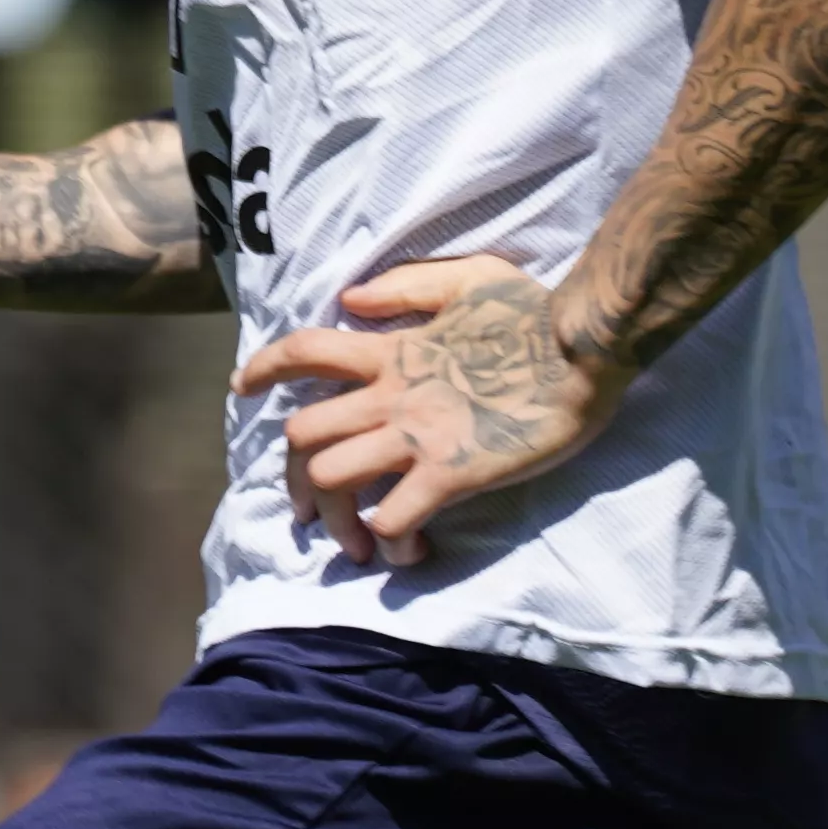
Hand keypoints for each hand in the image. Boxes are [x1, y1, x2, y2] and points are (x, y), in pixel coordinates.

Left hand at [237, 256, 604, 563]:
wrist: (585, 347)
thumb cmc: (537, 312)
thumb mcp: (469, 278)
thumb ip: (406, 286)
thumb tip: (351, 297)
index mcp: (391, 350)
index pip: (305, 351)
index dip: (264, 370)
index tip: (242, 388)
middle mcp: (390, 395)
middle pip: (303, 436)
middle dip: (295, 478)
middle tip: (309, 509)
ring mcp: (417, 436)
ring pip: (333, 480)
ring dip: (337, 520)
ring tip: (358, 543)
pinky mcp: (452, 474)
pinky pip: (393, 519)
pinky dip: (390, 543)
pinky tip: (407, 551)